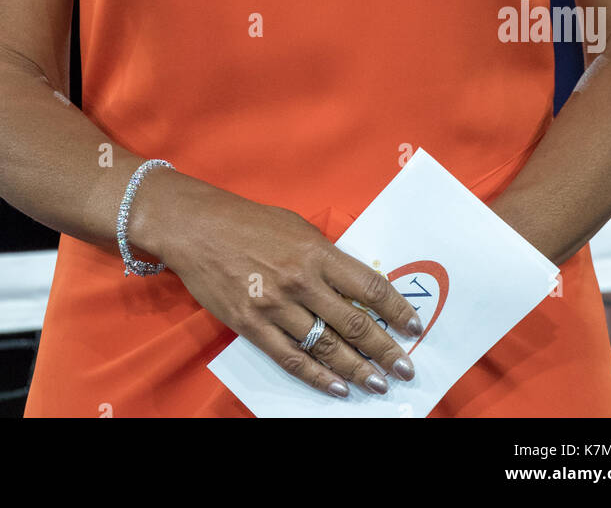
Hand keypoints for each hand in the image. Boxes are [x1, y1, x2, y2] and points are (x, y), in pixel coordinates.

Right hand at [146, 173, 420, 398]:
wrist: (198, 227)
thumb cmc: (250, 222)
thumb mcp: (297, 227)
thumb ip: (326, 257)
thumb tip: (357, 285)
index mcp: (317, 252)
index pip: (369, 286)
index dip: (396, 310)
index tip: (413, 326)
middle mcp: (300, 280)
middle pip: (353, 323)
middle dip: (384, 349)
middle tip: (405, 368)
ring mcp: (275, 306)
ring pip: (326, 346)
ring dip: (357, 370)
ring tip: (378, 384)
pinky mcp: (251, 325)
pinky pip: (291, 358)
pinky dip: (317, 377)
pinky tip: (338, 388)